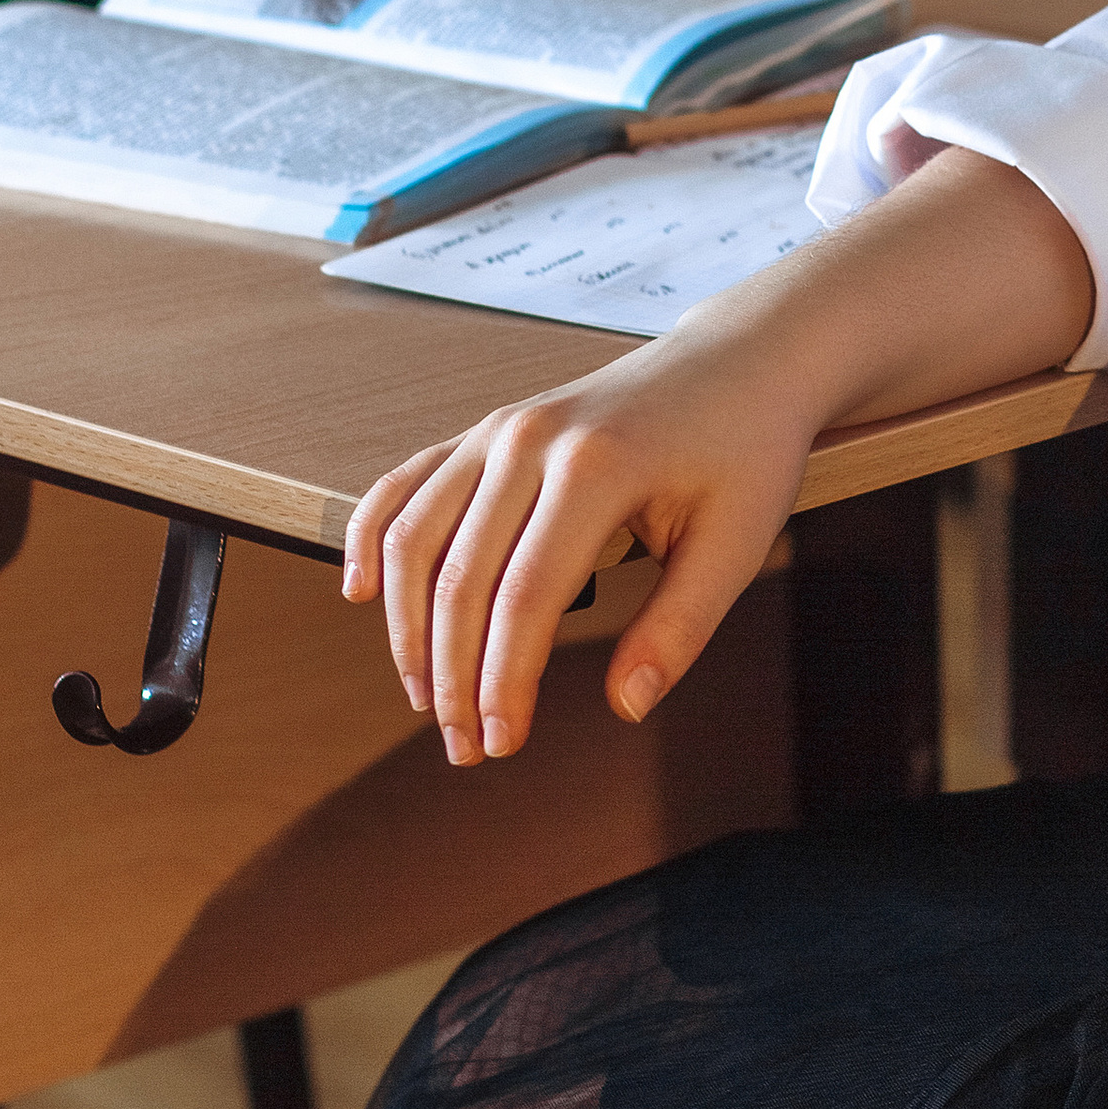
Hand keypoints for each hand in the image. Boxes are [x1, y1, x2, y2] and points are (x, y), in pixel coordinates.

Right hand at [343, 294, 826, 767]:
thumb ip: (679, 628)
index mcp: (596, 467)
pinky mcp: (486, 429)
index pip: (525, 597)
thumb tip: (625, 706)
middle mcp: (531, 439)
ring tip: (427, 700)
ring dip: (408, 627)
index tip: (503, 743)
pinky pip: (405, 485)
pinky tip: (361, 596)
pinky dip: (371, 538)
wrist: (738, 361)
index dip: (503, 681)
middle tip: (466, 747)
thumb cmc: (745, 451)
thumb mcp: (739, 542)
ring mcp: (499, 428)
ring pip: (414, 536)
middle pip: (461, 577)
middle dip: (452, 674)